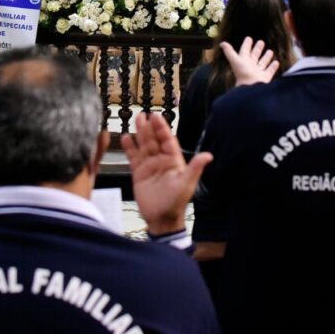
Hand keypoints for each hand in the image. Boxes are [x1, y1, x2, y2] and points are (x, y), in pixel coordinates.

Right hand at [122, 114, 211, 235]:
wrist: (162, 219)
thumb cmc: (176, 203)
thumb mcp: (186, 183)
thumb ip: (195, 168)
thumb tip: (208, 155)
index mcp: (173, 161)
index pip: (167, 140)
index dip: (162, 128)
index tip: (157, 117)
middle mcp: (161, 161)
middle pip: (154, 140)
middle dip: (149, 127)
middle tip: (144, 115)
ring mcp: (149, 166)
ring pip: (144, 146)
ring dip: (140, 134)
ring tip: (136, 120)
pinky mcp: (139, 174)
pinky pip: (134, 158)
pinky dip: (130, 148)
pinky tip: (126, 139)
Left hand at [220, 37, 278, 86]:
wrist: (251, 88)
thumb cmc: (243, 73)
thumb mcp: (235, 60)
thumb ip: (229, 51)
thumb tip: (222, 43)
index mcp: (243, 62)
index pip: (245, 51)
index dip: (246, 45)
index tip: (249, 38)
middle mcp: (250, 67)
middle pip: (254, 56)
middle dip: (257, 49)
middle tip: (261, 42)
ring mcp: (258, 72)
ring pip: (262, 63)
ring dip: (266, 57)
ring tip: (270, 51)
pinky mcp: (265, 78)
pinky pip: (270, 71)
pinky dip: (273, 67)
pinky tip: (276, 62)